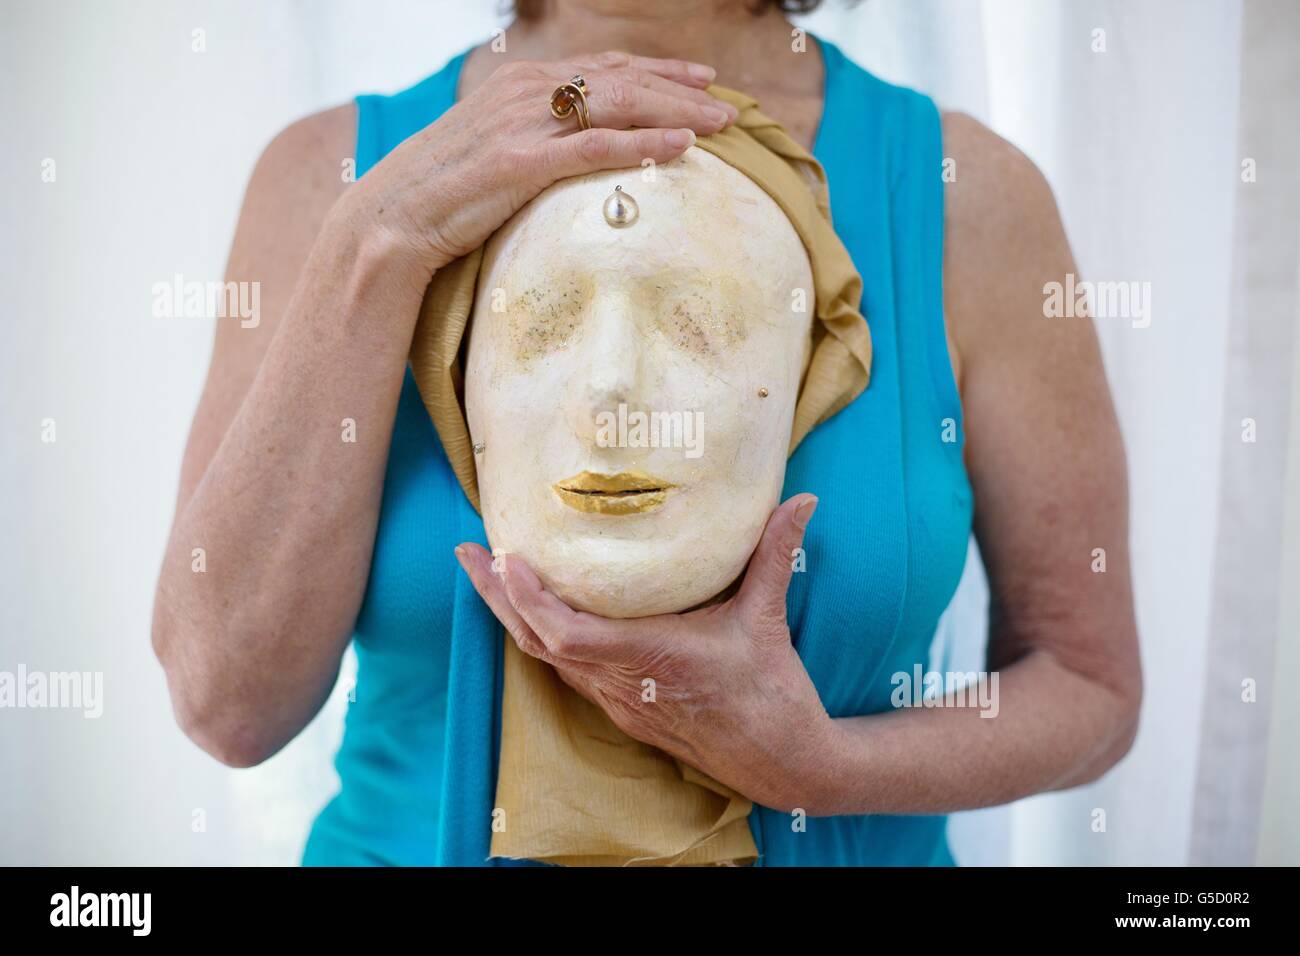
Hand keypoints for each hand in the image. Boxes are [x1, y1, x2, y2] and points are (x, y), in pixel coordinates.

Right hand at [340, 50, 737, 274]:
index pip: (604, 66)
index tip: (701, 79)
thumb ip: (536, 139)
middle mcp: (526, 91)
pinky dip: (643, 143)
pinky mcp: (521, 162)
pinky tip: (681, 147)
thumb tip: (574, 152)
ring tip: (721, 124)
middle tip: (728, 105)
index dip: (659, 70)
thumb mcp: (493, 150)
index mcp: (521, 82)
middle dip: (681, 89)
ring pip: (618, 104)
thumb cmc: (444, 193)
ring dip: (676, 111)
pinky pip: (595, 146)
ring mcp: (524, 123)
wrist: (394, 217)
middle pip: (622, 79)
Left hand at [454, 494, 838, 813]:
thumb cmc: (770, 692)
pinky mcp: (622, 708)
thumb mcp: (767, 617)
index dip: (529, 600)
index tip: (505, 560)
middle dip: (496, 597)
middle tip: (467, 552)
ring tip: (487, 572)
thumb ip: (774, 554)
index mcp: (648, 657)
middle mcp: (620, 683)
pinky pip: (565, 670)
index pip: (566, 635)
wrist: (778, 761)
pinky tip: (534, 611)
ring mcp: (617, 700)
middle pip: (536, 643)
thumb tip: (801, 498)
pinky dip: (539, 636)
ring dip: (511, 616)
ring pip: (544, 659)